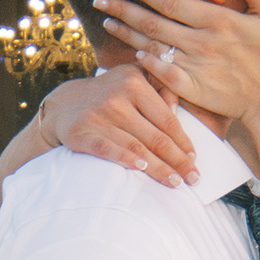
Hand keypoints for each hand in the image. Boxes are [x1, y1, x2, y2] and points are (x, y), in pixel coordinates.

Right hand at [41, 68, 196, 187]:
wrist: (65, 104)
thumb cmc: (110, 93)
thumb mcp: (133, 77)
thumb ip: (159, 85)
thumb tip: (178, 107)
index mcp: (134, 83)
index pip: (166, 119)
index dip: (183, 141)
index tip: (194, 158)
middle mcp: (117, 99)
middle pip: (155, 137)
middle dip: (177, 160)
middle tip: (193, 178)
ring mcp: (98, 117)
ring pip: (136, 148)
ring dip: (158, 168)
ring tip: (175, 182)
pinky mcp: (81, 133)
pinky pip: (106, 149)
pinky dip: (124, 159)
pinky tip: (141, 169)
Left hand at [95, 0, 259, 129]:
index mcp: (218, 20)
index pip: (172, 1)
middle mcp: (202, 41)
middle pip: (154, 22)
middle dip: (124, 9)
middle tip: (100, 0)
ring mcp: (195, 65)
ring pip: (152, 46)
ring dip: (126, 34)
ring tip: (106, 21)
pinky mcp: (191, 87)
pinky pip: (160, 73)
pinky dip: (144, 62)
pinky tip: (129, 53)